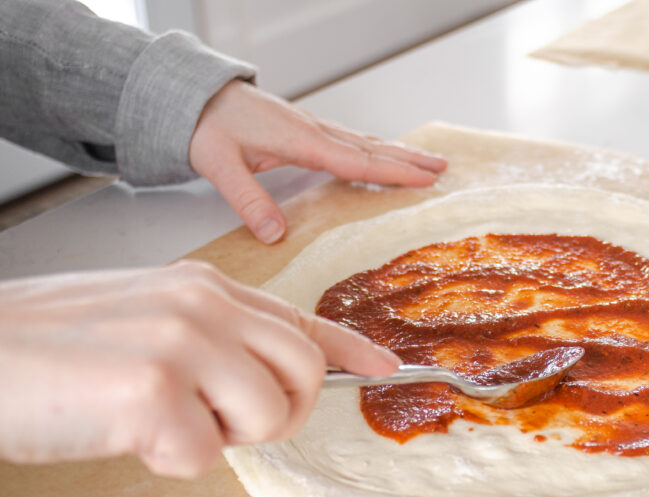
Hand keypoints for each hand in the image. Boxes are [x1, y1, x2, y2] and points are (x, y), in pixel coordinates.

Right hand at [0, 261, 398, 476]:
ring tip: (159, 420)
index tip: (382, 366)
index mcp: (202, 286)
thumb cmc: (48, 345)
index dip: (348, 346)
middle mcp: (203, 305)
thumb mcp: (144, 316)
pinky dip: (167, 459)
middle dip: (278, 412)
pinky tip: (123, 432)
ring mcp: (183, 342)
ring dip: (219, 438)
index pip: (298, 317)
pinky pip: (204, 454)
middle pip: (304, 371)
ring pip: (268, 415)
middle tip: (221, 421)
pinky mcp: (156, 391)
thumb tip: (258, 374)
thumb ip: (209, 335)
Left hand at [188, 80, 446, 243]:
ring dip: (398, 153)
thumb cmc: (205, 126)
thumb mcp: (219, 166)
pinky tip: (383, 155)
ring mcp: (312, 128)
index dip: (392, 172)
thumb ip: (248, 201)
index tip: (424, 180)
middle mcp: (314, 131)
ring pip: (365, 142)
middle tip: (444, 169)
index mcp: (301, 141)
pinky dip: (376, 149)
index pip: (356, 161)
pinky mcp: (305, 129)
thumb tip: (274, 235)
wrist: (193, 96)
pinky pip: (351, 140)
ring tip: (428, 161)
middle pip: (372, 148)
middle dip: (409, 160)